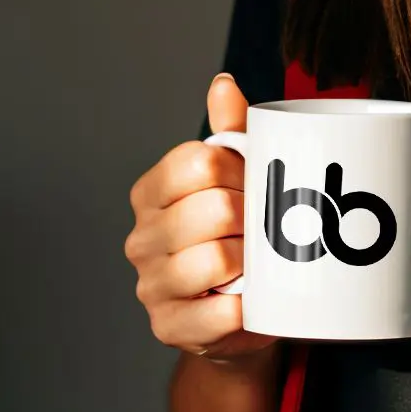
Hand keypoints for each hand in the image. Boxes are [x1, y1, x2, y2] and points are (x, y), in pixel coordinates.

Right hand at [125, 72, 279, 366]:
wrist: (240, 312)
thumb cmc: (236, 236)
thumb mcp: (235, 180)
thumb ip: (231, 133)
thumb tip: (222, 85)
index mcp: (151, 192)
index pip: (198, 162)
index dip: (240, 170)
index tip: (258, 183)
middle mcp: (142, 237)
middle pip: (213, 209)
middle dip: (254, 218)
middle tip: (269, 228)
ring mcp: (151, 285)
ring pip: (216, 260)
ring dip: (251, 263)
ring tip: (261, 264)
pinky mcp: (169, 327)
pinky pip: (218, 313)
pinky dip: (245, 308)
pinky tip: (254, 302)